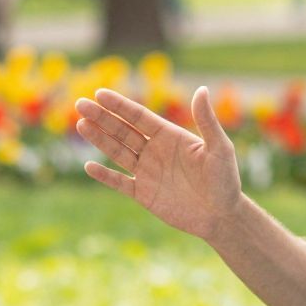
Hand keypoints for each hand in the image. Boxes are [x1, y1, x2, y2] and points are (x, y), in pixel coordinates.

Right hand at [75, 86, 242, 242]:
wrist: (222, 216)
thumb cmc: (226, 180)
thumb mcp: (219, 148)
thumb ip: (207, 121)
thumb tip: (202, 89)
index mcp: (170, 136)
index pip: (139, 117)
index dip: (119, 106)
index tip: (100, 94)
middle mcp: (155, 151)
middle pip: (122, 131)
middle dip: (102, 118)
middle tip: (80, 104)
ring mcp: (147, 172)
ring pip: (117, 152)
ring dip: (99, 139)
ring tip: (81, 125)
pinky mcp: (144, 194)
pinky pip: (120, 182)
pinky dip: (105, 176)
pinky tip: (89, 166)